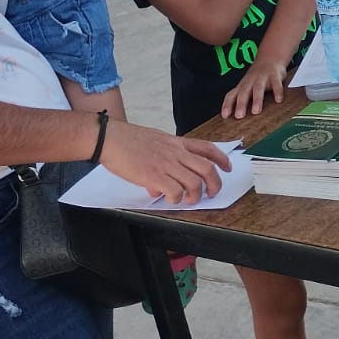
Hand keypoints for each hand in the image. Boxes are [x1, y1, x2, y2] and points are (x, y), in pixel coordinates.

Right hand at [99, 120, 230, 203]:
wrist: (110, 138)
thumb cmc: (128, 140)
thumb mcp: (153, 144)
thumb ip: (163, 162)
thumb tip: (160, 189)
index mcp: (177, 142)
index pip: (207, 148)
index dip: (222, 159)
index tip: (228, 167)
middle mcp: (176, 152)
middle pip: (207, 169)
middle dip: (215, 184)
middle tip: (212, 193)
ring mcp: (166, 164)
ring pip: (194, 183)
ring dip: (195, 196)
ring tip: (187, 200)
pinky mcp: (154, 176)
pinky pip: (175, 192)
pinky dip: (175, 199)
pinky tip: (169, 199)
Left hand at [221, 59, 287, 118]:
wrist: (270, 59)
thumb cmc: (257, 78)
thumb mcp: (247, 87)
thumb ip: (243, 100)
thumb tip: (237, 119)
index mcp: (242, 86)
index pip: (231, 95)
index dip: (227, 105)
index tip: (224, 116)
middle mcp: (250, 82)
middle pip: (244, 93)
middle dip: (241, 104)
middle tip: (239, 116)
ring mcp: (262, 78)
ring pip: (258, 88)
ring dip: (256, 100)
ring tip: (256, 111)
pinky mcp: (275, 76)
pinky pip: (276, 84)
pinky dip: (277, 92)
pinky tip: (278, 100)